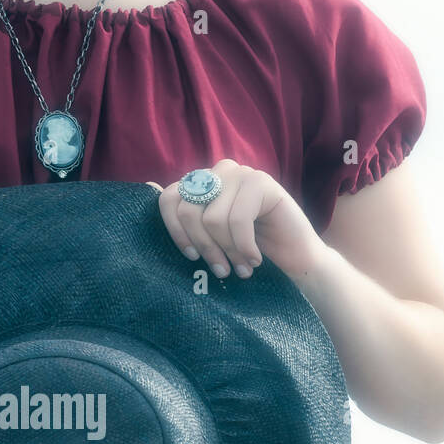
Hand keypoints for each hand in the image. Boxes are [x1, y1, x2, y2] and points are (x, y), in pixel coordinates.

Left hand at [147, 160, 324, 281]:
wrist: (295, 261)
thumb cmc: (248, 253)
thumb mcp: (210, 238)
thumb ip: (186, 218)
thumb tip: (148, 186)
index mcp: (201, 184)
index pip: (168, 199)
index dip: (175, 232)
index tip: (191, 257)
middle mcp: (218, 173)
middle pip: (188, 211)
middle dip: (204, 247)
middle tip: (222, 270)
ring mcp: (240, 174)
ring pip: (212, 219)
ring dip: (227, 251)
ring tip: (242, 267)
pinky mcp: (262, 183)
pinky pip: (237, 220)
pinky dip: (244, 247)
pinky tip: (254, 260)